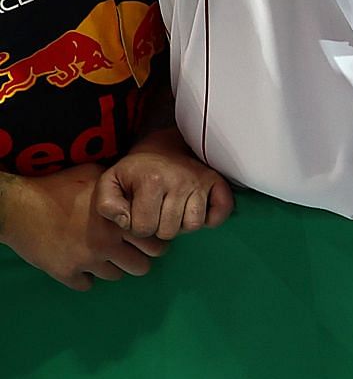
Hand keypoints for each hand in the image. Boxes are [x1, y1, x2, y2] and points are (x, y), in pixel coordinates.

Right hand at [0, 164, 167, 290]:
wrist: (17, 206)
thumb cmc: (57, 187)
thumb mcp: (94, 176)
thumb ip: (119, 186)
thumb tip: (137, 188)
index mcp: (119, 221)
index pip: (156, 245)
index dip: (154, 242)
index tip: (147, 239)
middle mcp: (107, 244)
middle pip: (142, 267)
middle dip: (138, 260)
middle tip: (129, 252)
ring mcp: (86, 261)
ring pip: (116, 277)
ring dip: (112, 268)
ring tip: (102, 255)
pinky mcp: (65, 273)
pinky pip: (87, 285)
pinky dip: (86, 278)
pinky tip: (81, 264)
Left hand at [93, 127, 232, 239]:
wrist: (164, 146)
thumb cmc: (136, 170)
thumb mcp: (110, 182)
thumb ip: (106, 204)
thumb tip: (125, 221)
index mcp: (151, 181)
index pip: (144, 229)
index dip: (137, 227)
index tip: (137, 214)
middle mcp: (179, 181)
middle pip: (169, 231)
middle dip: (159, 227)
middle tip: (156, 213)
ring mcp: (200, 182)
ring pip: (193, 225)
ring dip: (181, 224)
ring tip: (173, 212)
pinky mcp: (216, 182)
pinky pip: (220, 213)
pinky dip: (211, 218)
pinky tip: (195, 212)